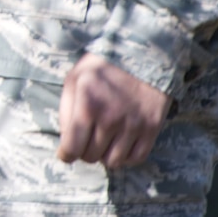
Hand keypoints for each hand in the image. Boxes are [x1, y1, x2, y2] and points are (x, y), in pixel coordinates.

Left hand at [57, 54, 169, 169]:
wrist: (142, 55)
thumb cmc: (102, 67)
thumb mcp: (74, 80)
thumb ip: (66, 110)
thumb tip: (65, 139)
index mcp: (87, 107)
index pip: (72, 148)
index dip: (65, 155)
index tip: (65, 153)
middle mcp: (110, 120)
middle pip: (91, 156)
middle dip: (84, 152)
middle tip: (85, 141)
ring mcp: (133, 126)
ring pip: (113, 162)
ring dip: (104, 156)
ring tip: (102, 142)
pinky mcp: (152, 128)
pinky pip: (136, 158)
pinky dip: (126, 157)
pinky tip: (120, 145)